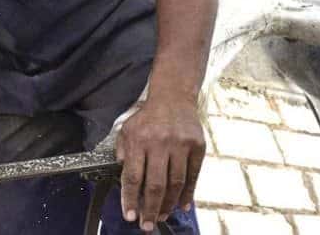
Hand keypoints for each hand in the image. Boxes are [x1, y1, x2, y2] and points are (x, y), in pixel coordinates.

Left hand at [116, 97, 204, 231]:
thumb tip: (125, 180)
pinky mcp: (197, 146)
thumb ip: (122, 153)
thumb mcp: (127, 129)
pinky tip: (183, 205)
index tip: (130, 216)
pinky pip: (193, 175)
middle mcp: (160, 142)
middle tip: (147, 225)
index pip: (132, 176)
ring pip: (175, 183)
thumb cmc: (148, 117)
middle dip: (150, 209)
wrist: (174, 96)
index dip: (130, 199)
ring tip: (162, 216)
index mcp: (139, 140)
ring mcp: (181, 145)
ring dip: (168, 205)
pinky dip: (188, 193)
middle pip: (155, 185)